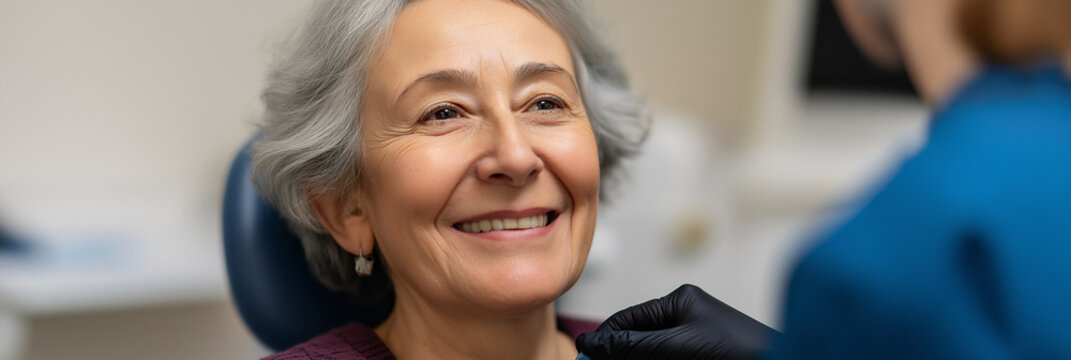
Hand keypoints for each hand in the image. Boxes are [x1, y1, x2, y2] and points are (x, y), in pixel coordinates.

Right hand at [576, 284, 774, 359]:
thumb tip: (591, 344)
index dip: (603, 341)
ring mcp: (695, 340)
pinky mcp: (701, 355)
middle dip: (618, 356)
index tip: (582, 359)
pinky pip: (666, 357)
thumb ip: (632, 346)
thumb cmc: (737, 352)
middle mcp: (686, 318)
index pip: (627, 320)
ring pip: (650, 353)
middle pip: (636, 340)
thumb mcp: (676, 346)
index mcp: (680, 303)